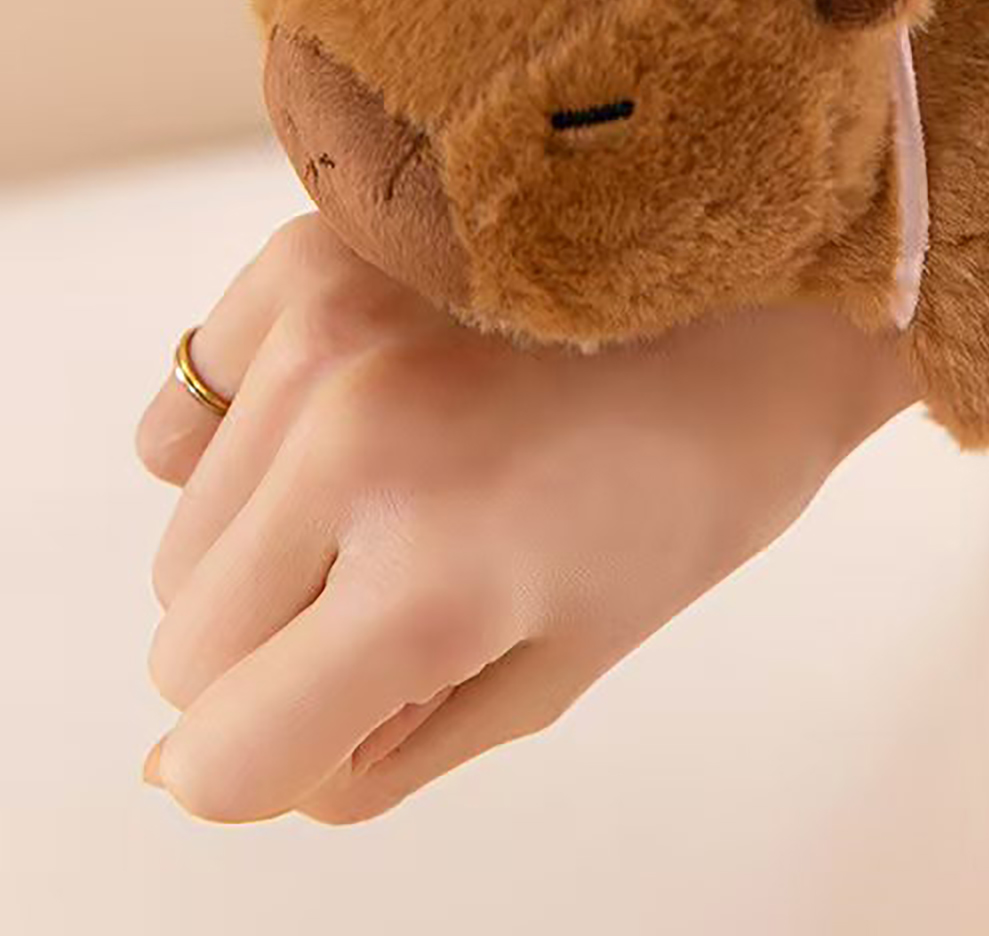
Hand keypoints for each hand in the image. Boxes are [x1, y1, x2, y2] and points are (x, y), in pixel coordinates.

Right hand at [137, 214, 910, 822]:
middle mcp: (354, 448)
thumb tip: (234, 771)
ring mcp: (328, 334)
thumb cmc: (697, 485)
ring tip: (420, 478)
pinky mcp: (317, 253)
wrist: (767, 300)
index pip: (223, 761)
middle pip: (187, 645)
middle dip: (279, 652)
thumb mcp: (567, 658)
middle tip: (411, 582)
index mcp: (433, 582)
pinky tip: (373, 403)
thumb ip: (393, 744)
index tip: (341, 715)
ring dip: (272, 539)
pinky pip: (196, 397)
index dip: (279, 760)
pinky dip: (257, 430)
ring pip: (188, 528)